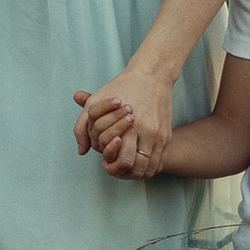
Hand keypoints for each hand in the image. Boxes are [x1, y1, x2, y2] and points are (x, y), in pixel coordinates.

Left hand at [73, 61, 177, 178]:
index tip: (106, 163)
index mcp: (129, 126)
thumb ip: (83, 127)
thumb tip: (82, 151)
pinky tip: (138, 165)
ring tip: (125, 170)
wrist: (152, 76)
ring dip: (136, 174)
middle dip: (124, 173)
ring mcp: (159, 135)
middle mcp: (147, 132)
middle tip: (115, 169)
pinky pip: (159, 162)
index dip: (112, 167)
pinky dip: (148, 168)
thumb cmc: (120, 88)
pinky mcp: (167, 135)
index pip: (123, 161)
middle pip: (136, 168)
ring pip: (149, 168)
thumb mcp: (96, 104)